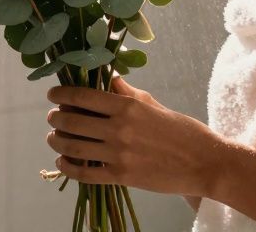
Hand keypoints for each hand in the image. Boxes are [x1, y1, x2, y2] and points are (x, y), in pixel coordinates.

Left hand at [46, 75, 223, 196]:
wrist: (204, 162)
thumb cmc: (182, 130)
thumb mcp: (153, 104)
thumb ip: (127, 94)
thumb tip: (109, 79)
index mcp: (128, 107)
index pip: (84, 96)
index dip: (62, 94)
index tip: (53, 94)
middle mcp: (120, 129)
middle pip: (73, 121)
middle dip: (56, 118)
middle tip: (52, 117)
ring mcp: (119, 154)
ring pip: (74, 147)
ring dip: (56, 141)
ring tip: (53, 138)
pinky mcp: (122, 176)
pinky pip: (85, 173)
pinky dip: (68, 167)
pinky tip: (62, 162)